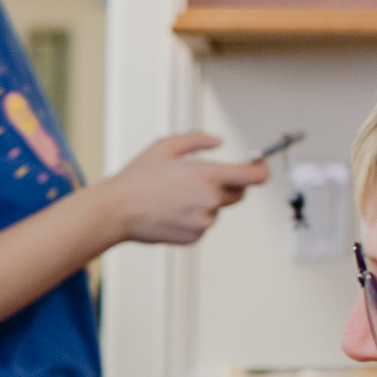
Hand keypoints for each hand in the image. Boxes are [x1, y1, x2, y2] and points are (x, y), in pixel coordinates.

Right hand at [101, 132, 269, 245]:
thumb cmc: (137, 179)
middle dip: (227, 186)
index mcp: (207, 175)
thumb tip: (220, 142)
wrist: (117, 211)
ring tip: (174, 198)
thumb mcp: (166, 146)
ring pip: (216, 210)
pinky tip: (170, 212)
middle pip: (239, 194)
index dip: (260, 171)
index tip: (257, 168)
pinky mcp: (194, 237)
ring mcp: (203, 221)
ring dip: (204, 203)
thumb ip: (199, 139)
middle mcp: (210, 200)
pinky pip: (202, 225)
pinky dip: (192, 219)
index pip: (254, 176)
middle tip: (200, 181)